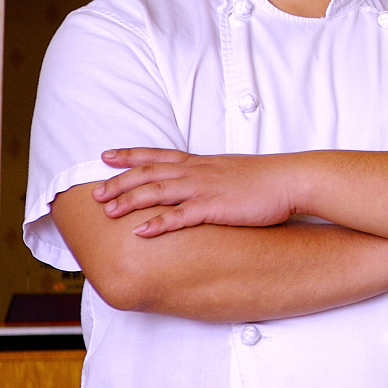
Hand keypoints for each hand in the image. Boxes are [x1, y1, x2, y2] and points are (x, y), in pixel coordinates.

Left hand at [94, 149, 299, 236]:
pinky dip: (158, 223)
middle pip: (149, 173)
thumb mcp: (233, 171)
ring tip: (107, 212)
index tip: (106, 156)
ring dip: (129, 200)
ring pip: (157, 191)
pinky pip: (180, 216)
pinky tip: (140, 232)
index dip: (130, 155)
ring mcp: (205, 188)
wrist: (291, 179)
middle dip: (119, 181)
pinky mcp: (215, 207)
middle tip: (95, 192)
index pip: (158, 155)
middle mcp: (198, 172)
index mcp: (202, 163)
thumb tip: (201, 185)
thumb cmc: (267, 179)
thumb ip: (212, 177)